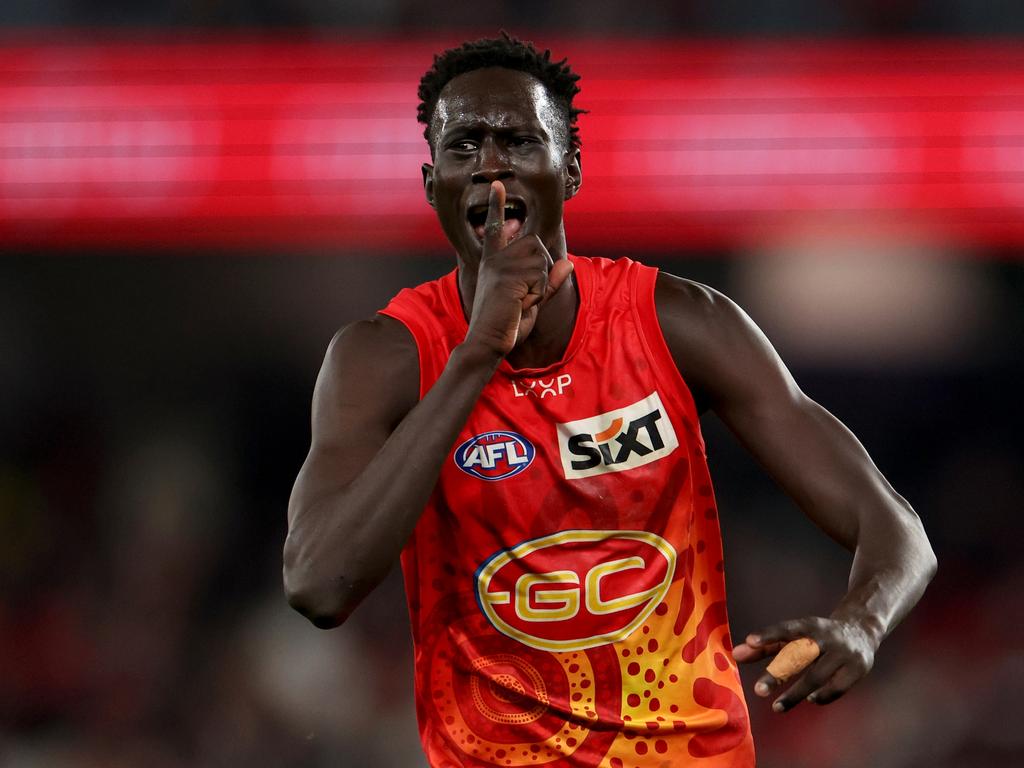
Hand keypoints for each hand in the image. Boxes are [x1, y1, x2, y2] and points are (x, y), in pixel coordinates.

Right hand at [465, 181, 573, 356]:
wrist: (489, 341)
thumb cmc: (507, 325)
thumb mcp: (534, 302)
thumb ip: (550, 283)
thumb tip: (568, 264)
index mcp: (495, 262)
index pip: (497, 228)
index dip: (497, 205)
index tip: (498, 185)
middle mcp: (495, 259)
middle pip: (536, 245)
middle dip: (542, 270)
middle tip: (526, 295)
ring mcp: (500, 265)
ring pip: (542, 260)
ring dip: (541, 283)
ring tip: (522, 300)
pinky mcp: (507, 275)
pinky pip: (541, 274)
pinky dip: (539, 292)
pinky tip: (521, 303)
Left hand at [732, 616, 877, 711]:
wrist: (862, 630)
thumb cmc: (817, 636)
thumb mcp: (794, 636)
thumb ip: (766, 646)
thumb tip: (735, 654)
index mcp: (809, 625)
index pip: (787, 629)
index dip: (769, 634)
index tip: (750, 641)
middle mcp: (827, 638)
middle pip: (800, 657)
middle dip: (778, 673)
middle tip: (758, 690)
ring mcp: (844, 654)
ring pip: (817, 676)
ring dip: (796, 693)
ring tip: (777, 707)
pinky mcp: (857, 669)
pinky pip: (837, 688)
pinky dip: (822, 696)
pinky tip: (810, 700)